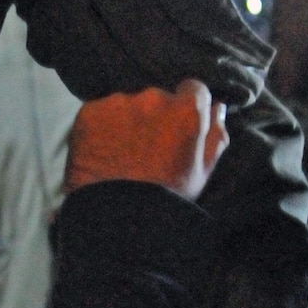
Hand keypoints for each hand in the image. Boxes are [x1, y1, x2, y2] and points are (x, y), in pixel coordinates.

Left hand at [65, 79, 227, 200]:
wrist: (116, 219)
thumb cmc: (166, 198)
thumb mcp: (202, 172)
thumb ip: (215, 135)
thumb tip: (217, 107)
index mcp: (187, 111)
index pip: (193, 88)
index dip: (187, 106)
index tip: (178, 124)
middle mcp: (153, 98)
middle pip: (157, 97)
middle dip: (155, 115)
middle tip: (147, 147)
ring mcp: (118, 104)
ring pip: (126, 104)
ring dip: (126, 121)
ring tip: (122, 153)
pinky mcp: (89, 113)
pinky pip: (98, 113)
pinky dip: (100, 128)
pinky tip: (102, 153)